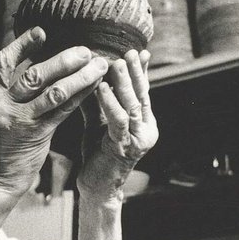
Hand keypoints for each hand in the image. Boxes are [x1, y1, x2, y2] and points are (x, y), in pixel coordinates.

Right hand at [0, 27, 107, 199]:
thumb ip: (6, 92)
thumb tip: (35, 62)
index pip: (3, 62)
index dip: (22, 45)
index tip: (43, 32)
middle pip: (34, 74)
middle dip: (63, 60)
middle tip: (85, 51)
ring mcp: (17, 121)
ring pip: (53, 91)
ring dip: (80, 76)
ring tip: (99, 65)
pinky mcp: (35, 135)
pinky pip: (63, 110)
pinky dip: (80, 95)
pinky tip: (94, 86)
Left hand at [78, 49, 157, 200]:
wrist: (96, 187)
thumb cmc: (97, 154)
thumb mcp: (99, 122)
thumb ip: (99, 101)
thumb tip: (92, 73)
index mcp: (144, 122)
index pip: (144, 92)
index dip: (141, 72)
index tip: (140, 52)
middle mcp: (147, 130)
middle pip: (142, 95)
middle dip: (135, 72)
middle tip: (128, 52)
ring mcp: (138, 140)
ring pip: (133, 105)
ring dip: (124, 84)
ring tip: (116, 63)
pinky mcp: (125, 148)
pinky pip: (118, 121)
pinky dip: (109, 103)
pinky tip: (101, 88)